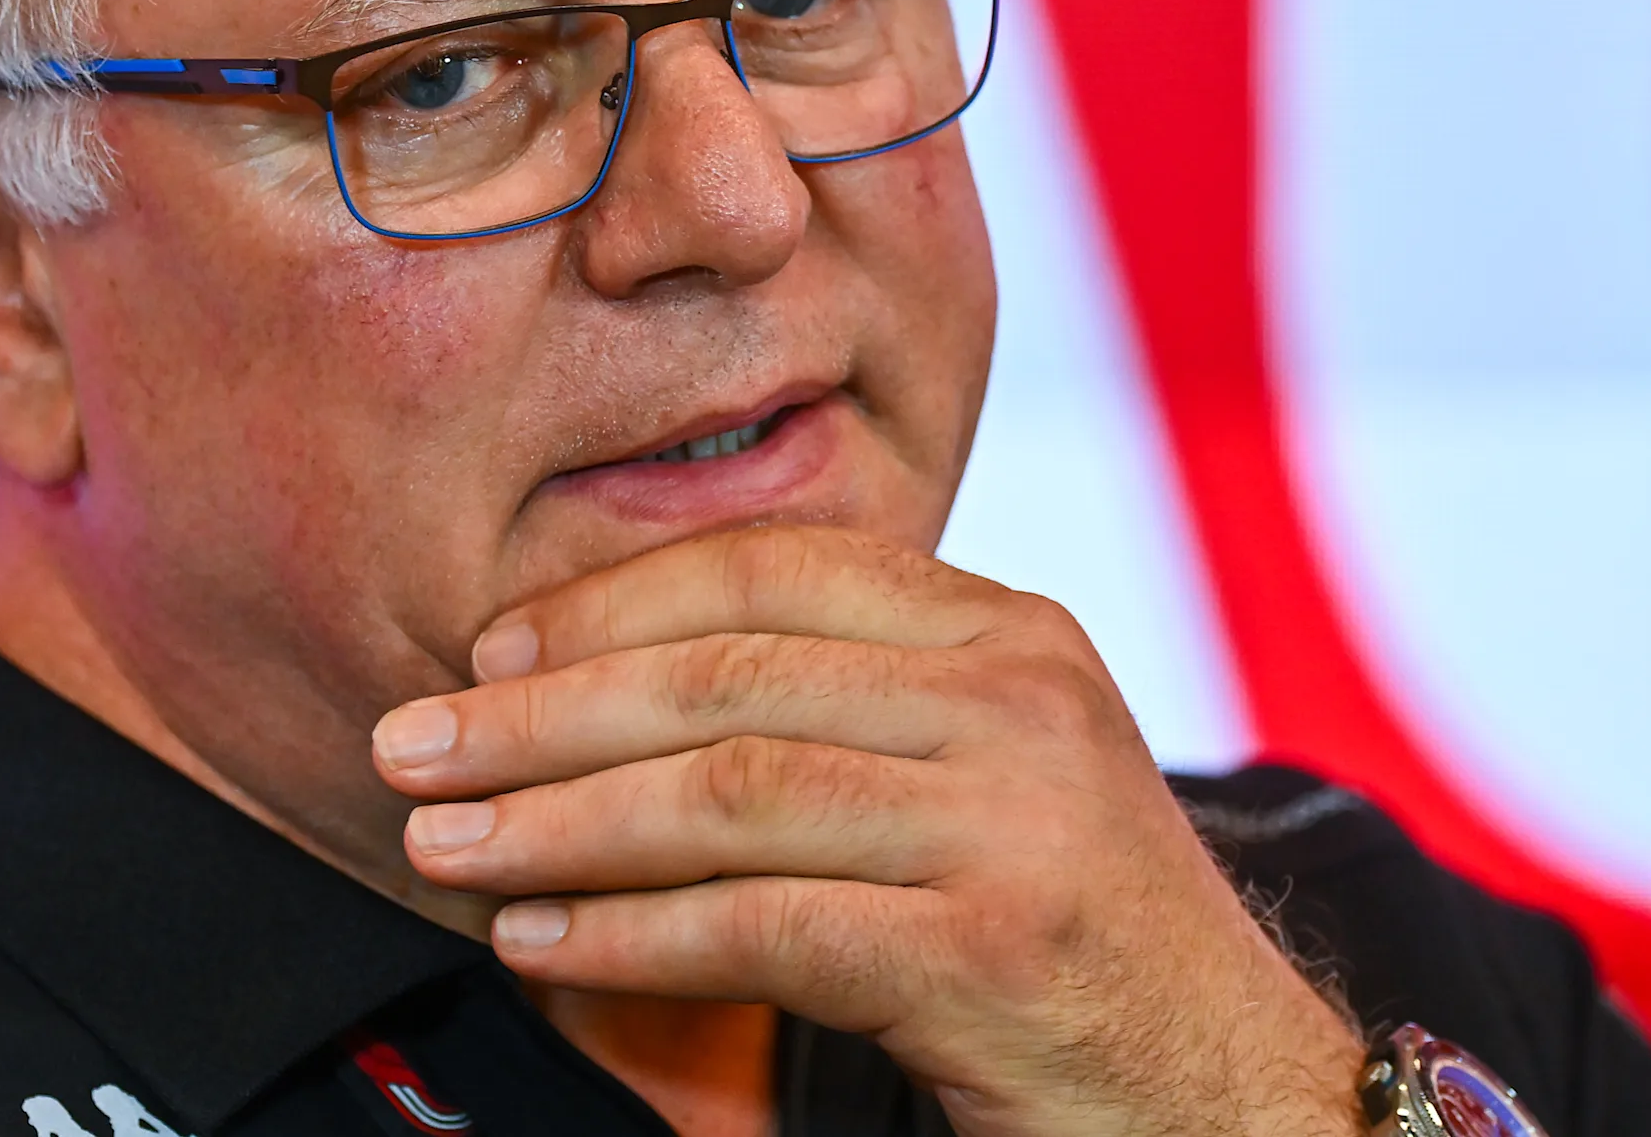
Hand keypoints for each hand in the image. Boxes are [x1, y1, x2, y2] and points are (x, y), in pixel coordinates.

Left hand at [371, 526, 1365, 1136]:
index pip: (774, 567)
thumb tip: (602, 696)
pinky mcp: (994, 950)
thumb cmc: (1073, 939)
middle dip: (541, 715)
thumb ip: (848, 711)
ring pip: (729, 790)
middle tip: (412, 749)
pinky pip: (764, 923)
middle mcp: (1021, 699)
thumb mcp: (986, 780)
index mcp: (1009, 630)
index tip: (488, 651)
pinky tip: (546, 942)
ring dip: (556, 822)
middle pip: (725, 675)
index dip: (611, 602)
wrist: (1238, 1094)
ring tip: (444, 849)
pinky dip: (632, 931)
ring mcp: (1017, 819)